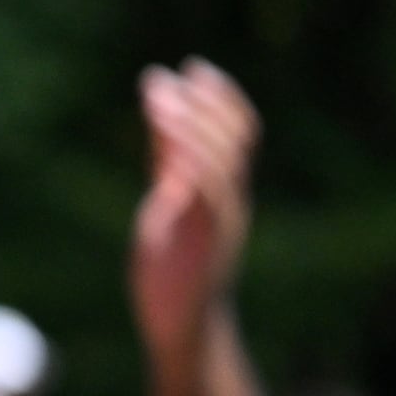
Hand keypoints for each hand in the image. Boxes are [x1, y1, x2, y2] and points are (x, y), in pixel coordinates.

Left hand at [129, 59, 258, 366]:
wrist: (181, 327)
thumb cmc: (173, 270)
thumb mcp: (166, 205)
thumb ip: (167, 167)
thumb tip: (163, 125)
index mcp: (220, 193)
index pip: (233, 134)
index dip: (219, 99)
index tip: (194, 69)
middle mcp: (229, 201)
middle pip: (233, 139)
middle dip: (209, 101)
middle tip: (182, 70)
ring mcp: (221, 220)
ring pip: (219, 160)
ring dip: (191, 123)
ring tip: (162, 96)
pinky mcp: (204, 240)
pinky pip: (206, 192)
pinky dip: (191, 160)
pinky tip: (170, 138)